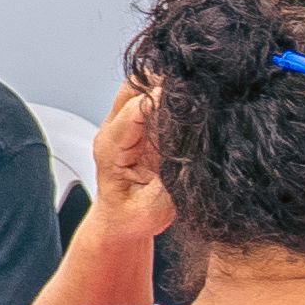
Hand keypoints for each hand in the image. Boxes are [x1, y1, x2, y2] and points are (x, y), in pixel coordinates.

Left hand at [87, 78, 177, 237]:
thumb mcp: (154, 208)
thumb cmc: (131, 218)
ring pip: (141, 86)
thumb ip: (171, 178)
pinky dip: (169, 93)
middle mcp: (112, 131)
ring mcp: (123, 125)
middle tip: (193, 88)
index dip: (162, 97)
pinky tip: (188, 101)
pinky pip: (150, 97)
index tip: (188, 95)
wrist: (119, 223)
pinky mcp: (137, 125)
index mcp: (111, 149)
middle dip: (162, 81)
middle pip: (133, 86)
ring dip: (165, 85)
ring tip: (193, 93)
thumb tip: (191, 151)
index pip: (135, 109)